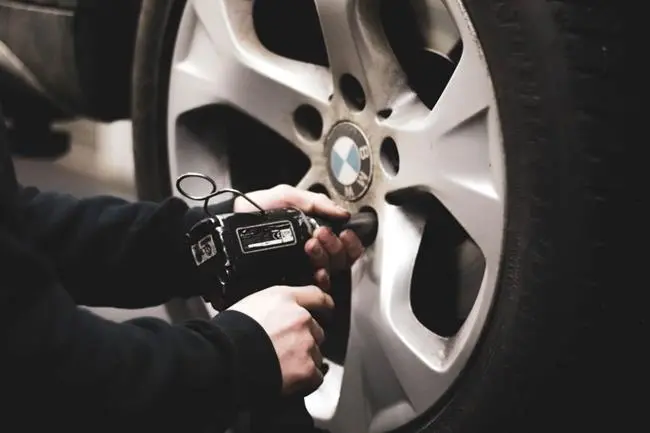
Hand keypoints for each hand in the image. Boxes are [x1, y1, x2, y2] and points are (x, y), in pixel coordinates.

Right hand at [228, 285, 333, 395]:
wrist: (225, 359)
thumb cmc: (228, 333)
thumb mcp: (250, 304)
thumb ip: (271, 306)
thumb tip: (274, 315)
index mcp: (285, 298)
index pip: (317, 296)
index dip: (324, 305)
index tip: (327, 310)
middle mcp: (301, 318)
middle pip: (316, 330)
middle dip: (305, 340)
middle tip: (285, 350)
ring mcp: (306, 343)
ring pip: (316, 354)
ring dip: (305, 360)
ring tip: (282, 366)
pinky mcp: (307, 368)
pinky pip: (316, 376)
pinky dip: (306, 380)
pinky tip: (290, 380)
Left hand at [234, 184, 365, 289]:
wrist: (231, 223)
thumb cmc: (256, 209)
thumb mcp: (287, 196)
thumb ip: (315, 201)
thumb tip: (343, 213)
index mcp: (315, 232)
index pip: (344, 243)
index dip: (349, 240)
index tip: (343, 231)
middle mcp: (312, 252)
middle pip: (341, 258)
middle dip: (335, 245)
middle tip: (320, 234)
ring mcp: (302, 268)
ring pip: (331, 271)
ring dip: (325, 257)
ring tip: (310, 245)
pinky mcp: (291, 280)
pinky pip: (315, 286)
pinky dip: (320, 279)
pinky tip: (315, 271)